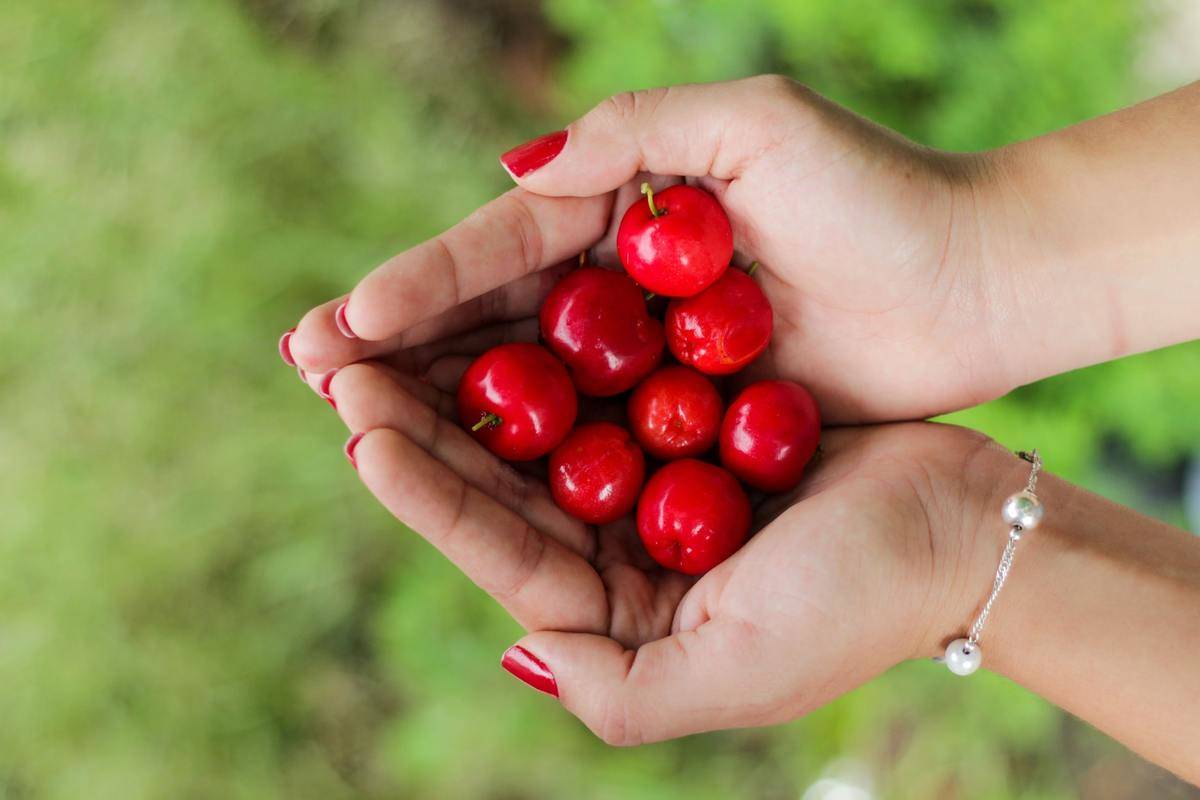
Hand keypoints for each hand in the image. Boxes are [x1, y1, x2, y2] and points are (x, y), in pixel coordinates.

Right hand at [283, 75, 1015, 422]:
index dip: (421, 283)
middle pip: (493, 316)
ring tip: (354, 420)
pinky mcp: (687, 413)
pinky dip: (525, 453)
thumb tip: (515, 170)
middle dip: (402, 344)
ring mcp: (650, 354)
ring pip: (526, 381)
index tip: (345, 320)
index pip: (503, 246)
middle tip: (311, 372)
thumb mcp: (754, 126)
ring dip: (441, 401)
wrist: (979, 283)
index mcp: (628, 207)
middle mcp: (624, 282)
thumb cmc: (879, 195)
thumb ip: (635, 134)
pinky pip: (591, 435)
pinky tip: (460, 471)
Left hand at [320, 357, 1007, 744]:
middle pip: (502, 480)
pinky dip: (550, 343)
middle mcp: (621, 547)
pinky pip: (603, 375)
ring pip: (538, 422)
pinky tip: (497, 300)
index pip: (501, 551)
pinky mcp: (686, 416)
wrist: (961, 527)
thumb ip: (620, 694)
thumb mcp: (733, 674)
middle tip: (340, 365)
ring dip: (467, 377)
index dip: (427, 494)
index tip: (361, 433)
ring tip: (390, 327)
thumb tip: (519, 650)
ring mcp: (650, 477)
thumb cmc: (856, 605)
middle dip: (419, 424)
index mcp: (617, 613)